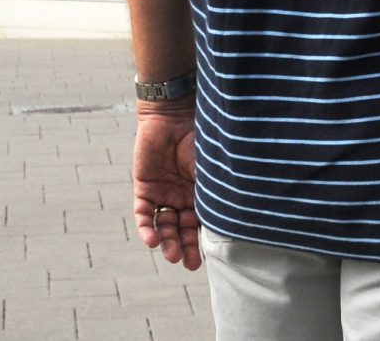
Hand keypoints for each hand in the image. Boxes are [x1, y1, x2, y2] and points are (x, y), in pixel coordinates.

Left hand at [133, 103, 200, 269]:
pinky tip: (151, 240)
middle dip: (184, 247)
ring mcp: (163, 193)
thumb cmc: (201, 139)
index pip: (201, 222)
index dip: (202, 241)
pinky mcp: (145, 188)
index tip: (205, 260)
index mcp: (201, 192)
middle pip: (182, 228)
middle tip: (187, 263)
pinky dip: (147, 227)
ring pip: (163, 224)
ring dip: (167, 241)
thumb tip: (234, 217)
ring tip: (171, 255)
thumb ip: (215, 191)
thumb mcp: (212, 169)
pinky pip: (144, 213)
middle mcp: (182, 196)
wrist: (174, 116)